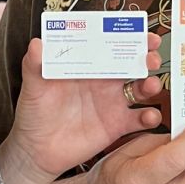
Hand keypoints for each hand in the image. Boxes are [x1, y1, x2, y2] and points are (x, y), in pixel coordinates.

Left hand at [0, 35, 164, 182]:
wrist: (36, 150)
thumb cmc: (34, 113)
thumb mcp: (33, 87)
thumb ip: (34, 65)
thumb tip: (36, 44)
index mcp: (87, 66)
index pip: (110, 45)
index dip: (128, 37)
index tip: (141, 33)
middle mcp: (103, 82)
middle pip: (132, 64)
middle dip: (146, 57)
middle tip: (151, 57)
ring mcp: (112, 103)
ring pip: (140, 89)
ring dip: (151, 85)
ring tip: (151, 86)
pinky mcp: (117, 126)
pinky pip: (139, 119)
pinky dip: (149, 117)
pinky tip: (150, 116)